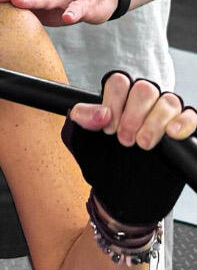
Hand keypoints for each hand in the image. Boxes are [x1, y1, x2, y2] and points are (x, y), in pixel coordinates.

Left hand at [63, 71, 196, 225]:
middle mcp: (145, 100)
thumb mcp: (85, 136)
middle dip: (132, 115)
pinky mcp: (182, 128)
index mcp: (120, 95)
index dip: (113, 103)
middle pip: (144, 89)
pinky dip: (183, 122)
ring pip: (168, 101)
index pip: (120, 82)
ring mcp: (165, 113)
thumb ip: (84, 118)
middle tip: (124, 139)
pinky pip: (190, 116)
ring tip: (143, 143)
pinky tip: (172, 133)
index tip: (108, 127)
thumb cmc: (104, 155)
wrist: (121, 187)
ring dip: (154, 122)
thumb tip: (101, 113)